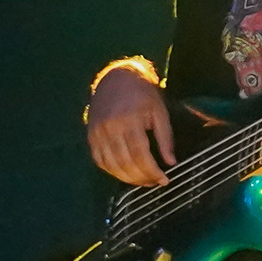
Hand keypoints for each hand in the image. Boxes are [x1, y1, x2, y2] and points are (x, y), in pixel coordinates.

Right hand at [85, 59, 173, 187]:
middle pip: (125, 163)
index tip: (164, 180)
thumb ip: (165, 137)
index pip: (140, 155)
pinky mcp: (90, 136)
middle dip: (142, 178)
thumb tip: (171, 162)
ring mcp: (97, 133)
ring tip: (142, 181)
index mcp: (129, 121)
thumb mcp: (160, 112)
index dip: (152, 171)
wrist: (116, 78)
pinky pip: (100, 161)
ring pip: (111, 165)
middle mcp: (110, 128)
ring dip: (127, 178)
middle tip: (154, 183)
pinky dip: (112, 171)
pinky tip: (125, 174)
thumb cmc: (142, 94)